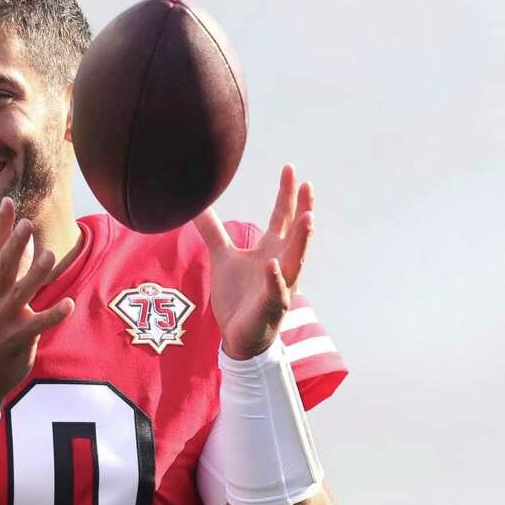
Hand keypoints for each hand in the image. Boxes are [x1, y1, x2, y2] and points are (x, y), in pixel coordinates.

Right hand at [0, 198, 75, 413]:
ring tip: (50, 255)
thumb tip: (24, 237)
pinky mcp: (16, 338)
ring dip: (36, 274)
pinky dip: (53, 315)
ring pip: (21, 293)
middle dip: (15, 244)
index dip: (2, 227)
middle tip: (26, 223)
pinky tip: (68, 305)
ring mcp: (4, 319)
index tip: (8, 201)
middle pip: (5, 266)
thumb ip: (14, 267)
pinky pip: (37, 325)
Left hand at [194, 164, 313, 359]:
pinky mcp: (271, 306)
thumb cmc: (238, 295)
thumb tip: (196, 204)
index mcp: (271, 249)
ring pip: (295, 260)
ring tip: (308, 217)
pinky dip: (274, 278)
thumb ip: (212, 229)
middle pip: (295, 232)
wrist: (239, 336)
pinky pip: (276, 290)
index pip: (282, 216)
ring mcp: (280, 285)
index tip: (290, 169)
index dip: (287, 193)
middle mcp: (281, 263)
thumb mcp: (223, 255)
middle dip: (303, 209)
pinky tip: (272, 263)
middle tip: (308, 185)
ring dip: (302, 240)